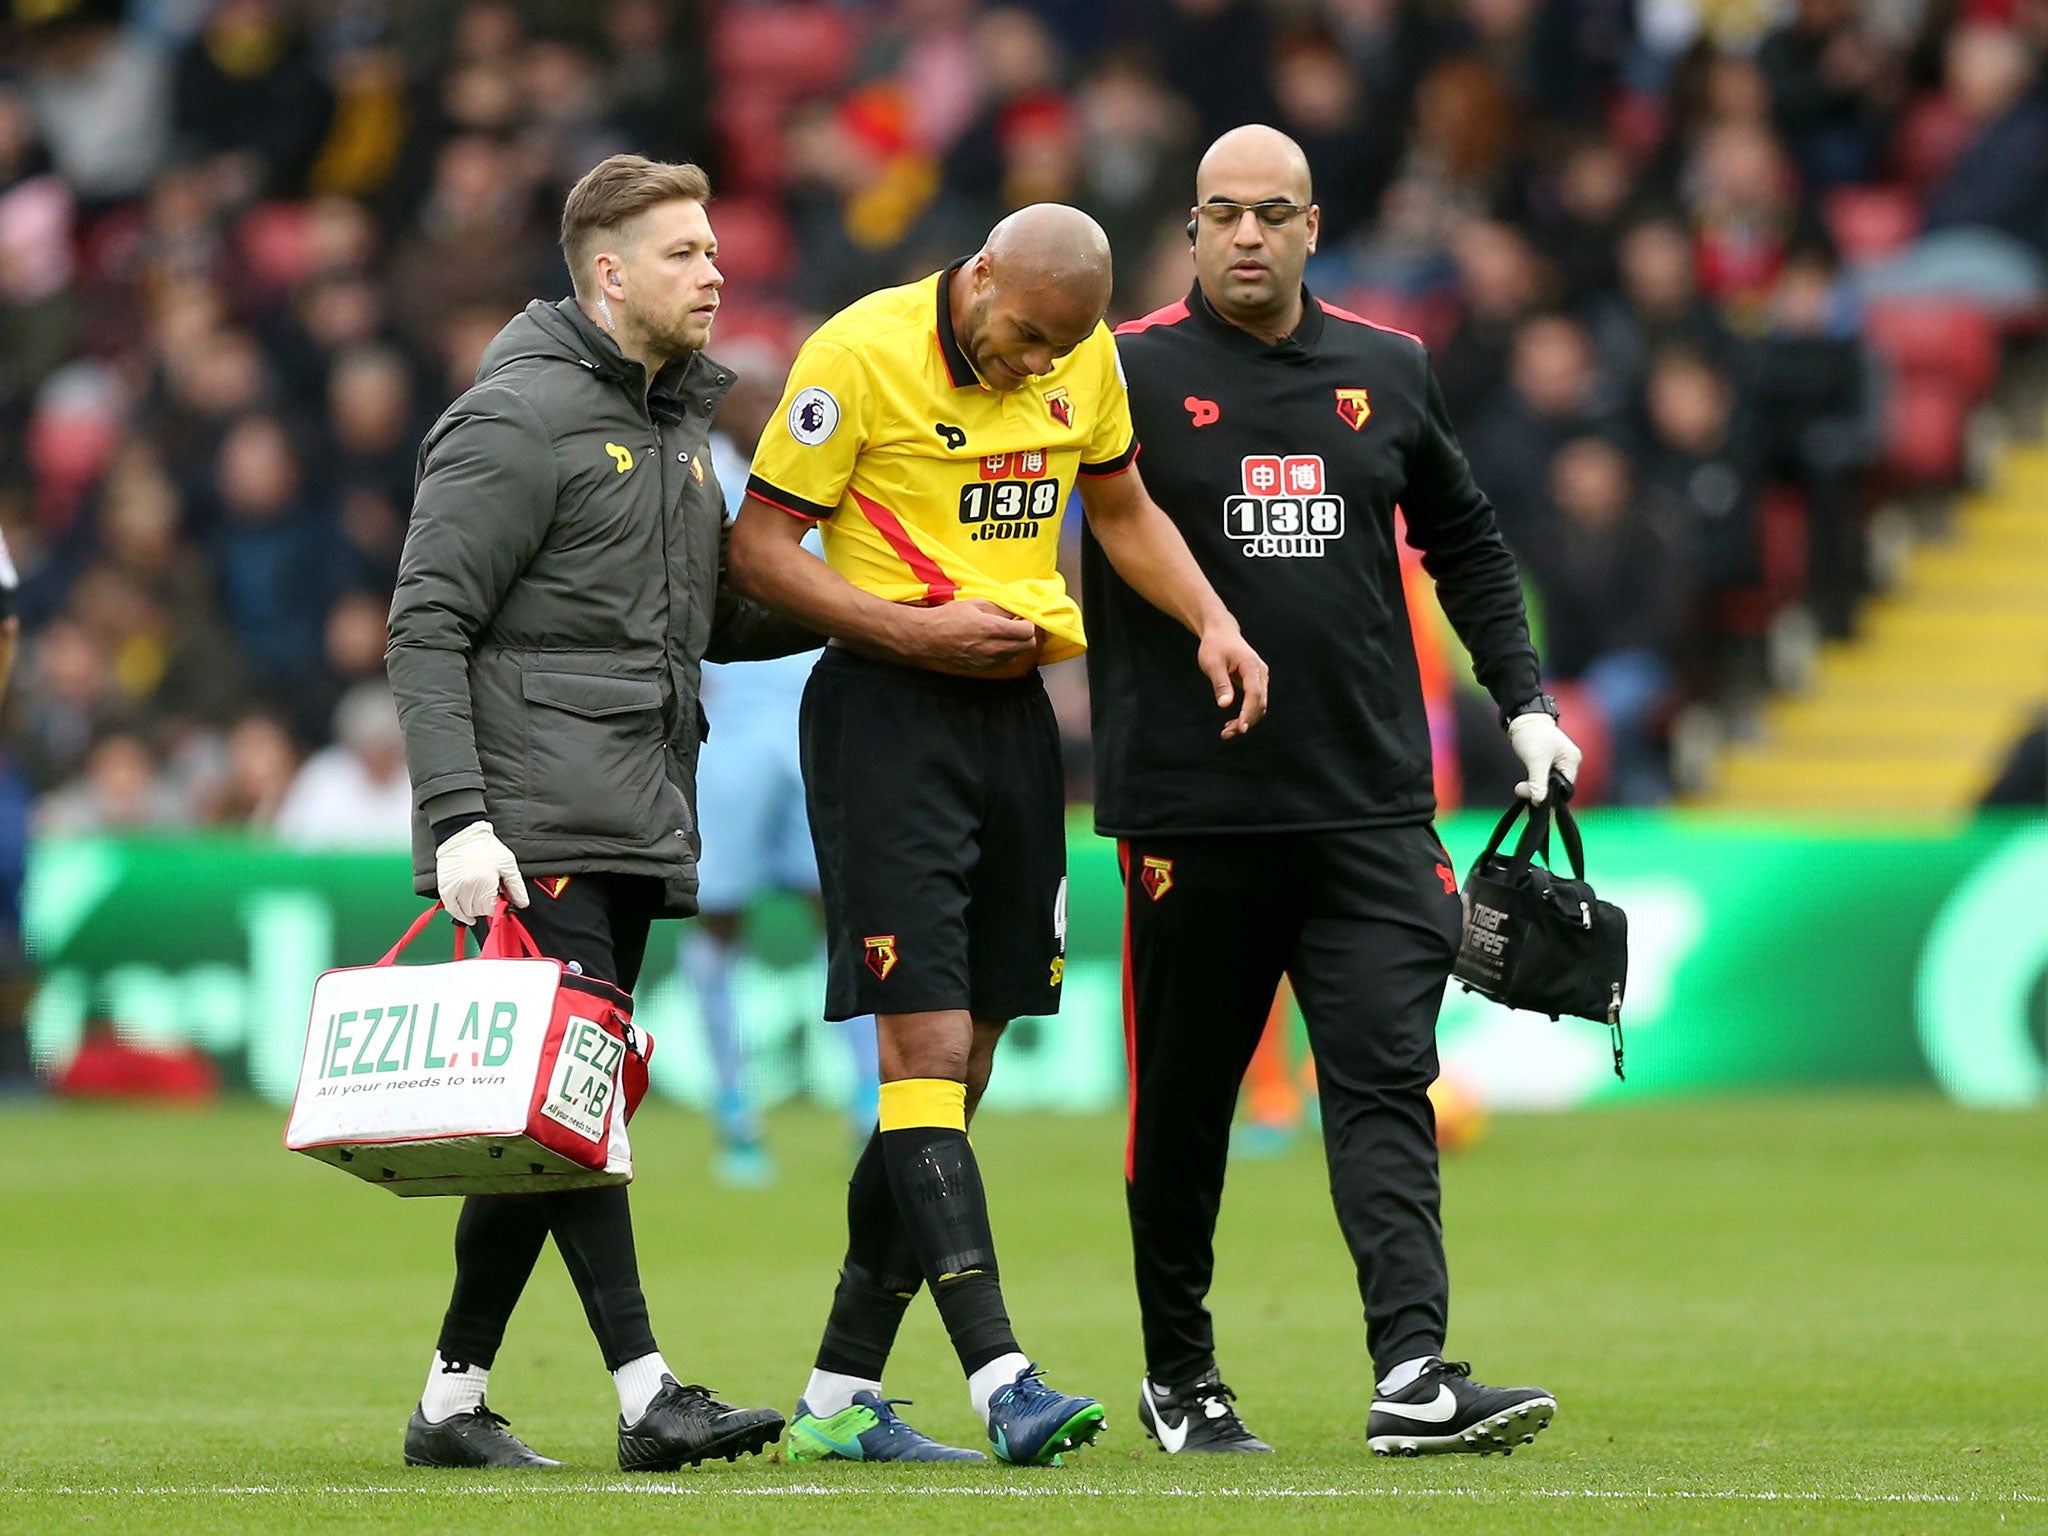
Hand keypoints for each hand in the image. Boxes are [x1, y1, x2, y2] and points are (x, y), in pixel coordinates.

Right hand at [436, 820, 528, 922]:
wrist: (462, 834)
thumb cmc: (486, 847)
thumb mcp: (508, 864)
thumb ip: (516, 886)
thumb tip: (522, 904)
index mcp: (486, 881)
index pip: (491, 908)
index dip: (497, 907)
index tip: (500, 901)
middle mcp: (468, 886)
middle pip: (479, 910)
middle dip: (486, 907)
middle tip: (490, 897)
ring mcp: (455, 887)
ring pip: (467, 911)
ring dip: (475, 910)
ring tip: (480, 900)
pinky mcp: (445, 886)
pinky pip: (451, 908)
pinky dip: (460, 914)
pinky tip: (468, 916)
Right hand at [904, 599, 1038, 674]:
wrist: (929, 638)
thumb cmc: (949, 618)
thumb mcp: (976, 604)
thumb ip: (1001, 608)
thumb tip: (1018, 611)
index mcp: (993, 629)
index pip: (1028, 631)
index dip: (1029, 623)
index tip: (1023, 618)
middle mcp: (994, 649)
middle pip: (1027, 646)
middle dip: (1026, 635)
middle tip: (1018, 625)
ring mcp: (989, 661)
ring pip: (1017, 655)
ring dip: (1016, 644)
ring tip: (1004, 634)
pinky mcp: (983, 668)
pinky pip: (1004, 662)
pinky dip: (1006, 653)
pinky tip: (995, 643)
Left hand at [1198, 621, 1268, 737]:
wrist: (1221, 632)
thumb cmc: (1214, 646)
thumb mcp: (1212, 663)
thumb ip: (1220, 684)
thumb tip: (1225, 705)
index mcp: (1251, 665)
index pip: (1254, 694)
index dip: (1248, 713)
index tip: (1240, 729)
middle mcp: (1261, 672)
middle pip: (1259, 703)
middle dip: (1245, 721)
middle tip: (1226, 734)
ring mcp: (1261, 677)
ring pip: (1259, 705)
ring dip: (1246, 720)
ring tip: (1227, 732)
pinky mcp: (1256, 682)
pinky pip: (1256, 702)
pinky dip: (1247, 714)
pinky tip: (1233, 723)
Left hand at [1507, 712, 1581, 802]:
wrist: (1522, 717)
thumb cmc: (1532, 735)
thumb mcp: (1535, 761)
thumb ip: (1538, 783)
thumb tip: (1539, 802)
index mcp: (1572, 760)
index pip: (1566, 787)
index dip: (1551, 795)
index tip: (1532, 798)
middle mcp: (1569, 762)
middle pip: (1558, 787)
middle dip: (1540, 791)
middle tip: (1521, 789)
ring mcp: (1559, 761)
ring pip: (1549, 783)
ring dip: (1534, 787)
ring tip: (1520, 787)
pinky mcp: (1549, 761)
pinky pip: (1544, 778)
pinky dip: (1534, 782)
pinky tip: (1524, 784)